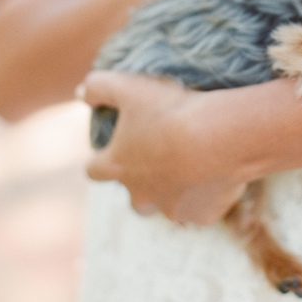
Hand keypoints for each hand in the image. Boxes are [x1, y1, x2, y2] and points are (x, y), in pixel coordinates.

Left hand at [82, 71, 247, 224]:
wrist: (219, 136)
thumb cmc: (171, 111)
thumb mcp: (129, 86)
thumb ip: (98, 86)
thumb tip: (81, 93)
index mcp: (119, 166)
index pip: (94, 170)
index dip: (101, 159)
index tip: (113, 149)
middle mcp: (141, 196)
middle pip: (134, 198)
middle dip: (143, 183)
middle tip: (162, 158)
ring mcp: (173, 209)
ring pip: (169, 206)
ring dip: (176, 191)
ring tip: (194, 167)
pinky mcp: (203, 215)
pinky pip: (201, 209)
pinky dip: (206, 196)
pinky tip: (217, 175)